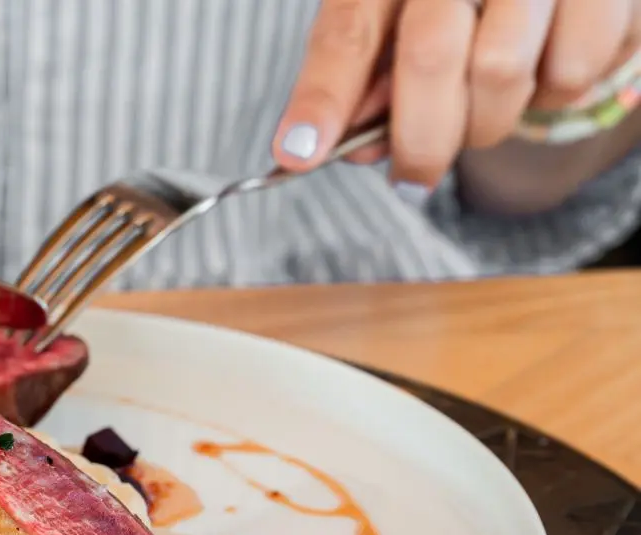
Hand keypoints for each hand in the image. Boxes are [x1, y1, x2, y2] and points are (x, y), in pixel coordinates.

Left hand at [272, 0, 640, 194]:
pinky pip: (574, 71)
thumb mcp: (398, 18)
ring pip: (500, 74)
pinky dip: (555, 93)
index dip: (322, 99)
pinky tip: (545, 66)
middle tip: (411, 179)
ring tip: (486, 104)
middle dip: (417, 141)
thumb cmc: (459, 1)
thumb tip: (345, 147)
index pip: (349, 31)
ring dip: (488, 120)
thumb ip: (365, 79)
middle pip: (428, 59)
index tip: (298, 156)